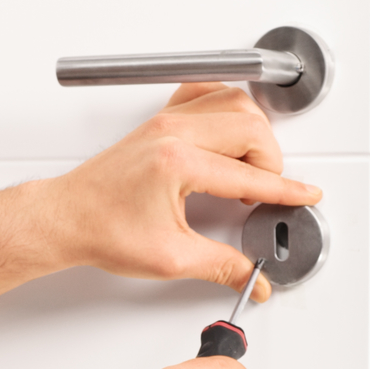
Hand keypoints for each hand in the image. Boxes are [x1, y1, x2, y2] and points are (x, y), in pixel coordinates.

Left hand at [45, 83, 321, 303]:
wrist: (64, 219)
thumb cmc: (101, 230)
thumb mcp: (169, 258)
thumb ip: (220, 265)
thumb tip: (250, 275)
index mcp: (178, 164)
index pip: (250, 174)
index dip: (285, 190)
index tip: (305, 196)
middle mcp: (173, 134)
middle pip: (250, 127)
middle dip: (271, 161)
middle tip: (264, 193)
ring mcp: (165, 122)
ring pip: (233, 102)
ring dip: (253, 132)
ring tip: (249, 167)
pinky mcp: (158, 122)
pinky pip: (204, 94)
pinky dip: (226, 108)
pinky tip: (227, 134)